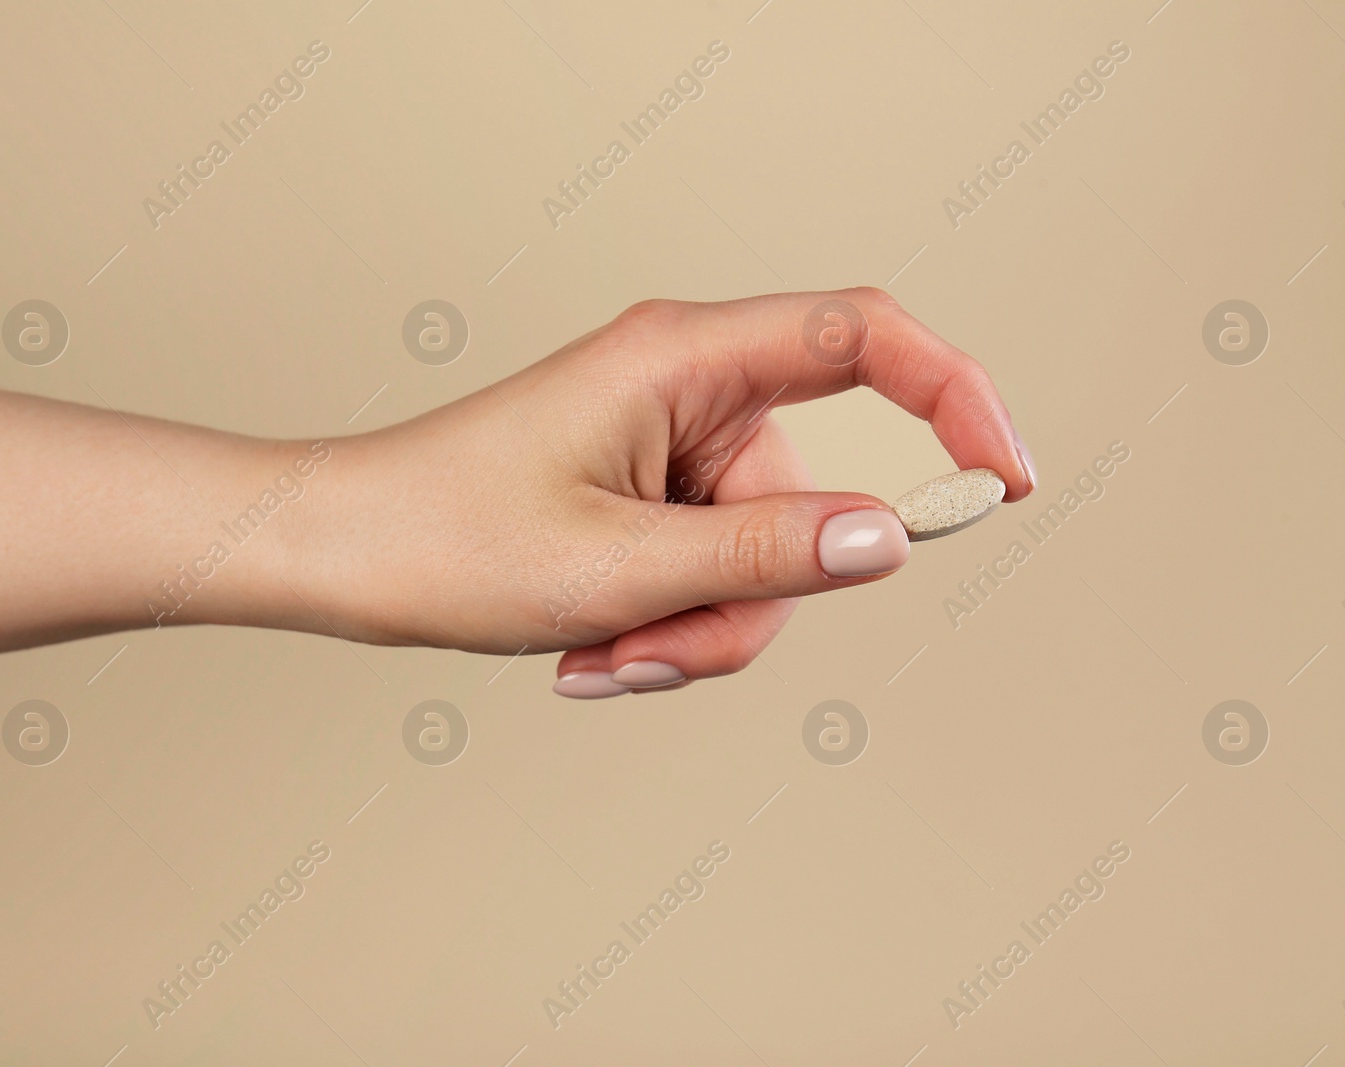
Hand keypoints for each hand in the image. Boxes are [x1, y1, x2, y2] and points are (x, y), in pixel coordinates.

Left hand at [282, 288, 1035, 697]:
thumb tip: (888, 540)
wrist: (340, 553)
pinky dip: (671, 627)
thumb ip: (764, 554)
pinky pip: (714, 573)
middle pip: (809, 494)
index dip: (956, 394)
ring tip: (603, 654)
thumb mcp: (616, 566)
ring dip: (696, 629)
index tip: (1004, 480)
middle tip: (652, 652)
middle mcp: (687, 388)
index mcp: (682, 358)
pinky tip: (596, 649)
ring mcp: (670, 446)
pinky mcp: (652, 495)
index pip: (863, 338)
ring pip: (761, 558)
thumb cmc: (441, 534)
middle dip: (749, 602)